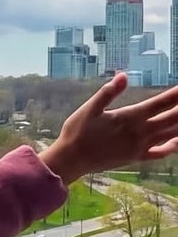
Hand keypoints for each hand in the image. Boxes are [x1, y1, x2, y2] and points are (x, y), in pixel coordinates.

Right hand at [41, 73, 177, 184]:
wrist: (70, 161)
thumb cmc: (76, 133)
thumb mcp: (89, 109)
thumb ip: (108, 92)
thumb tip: (123, 75)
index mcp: (130, 117)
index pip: (162, 102)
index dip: (177, 94)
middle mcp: (140, 132)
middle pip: (172, 118)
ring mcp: (140, 147)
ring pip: (170, 134)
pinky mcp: (135, 158)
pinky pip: (160, 153)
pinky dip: (172, 147)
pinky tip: (177, 142)